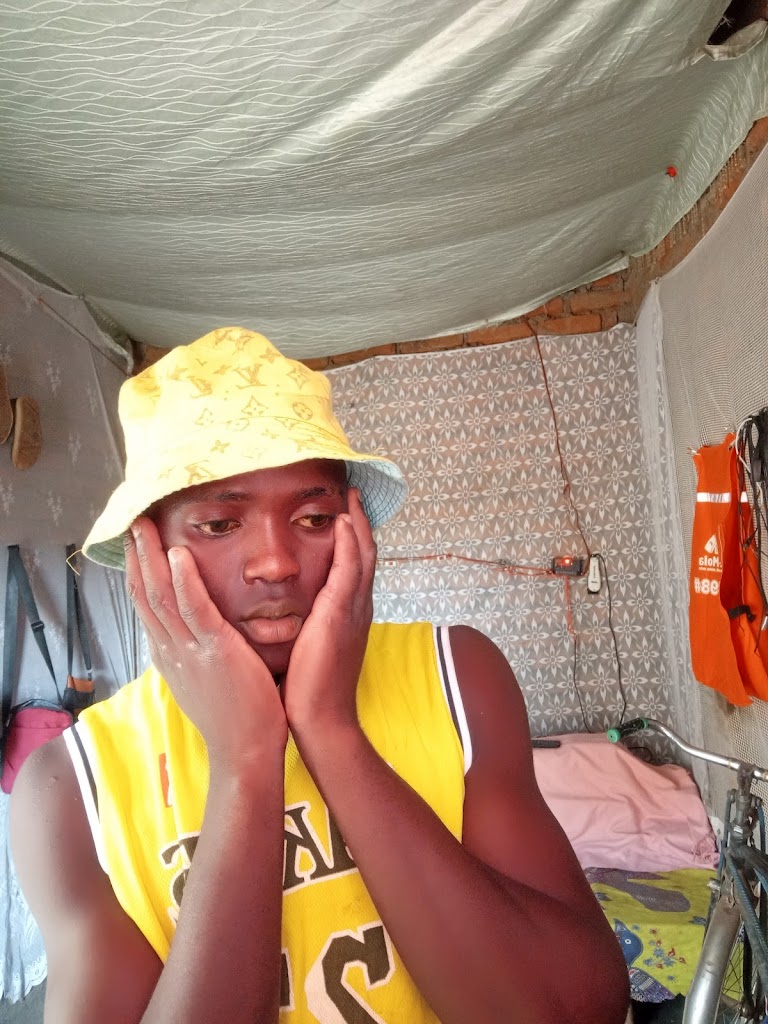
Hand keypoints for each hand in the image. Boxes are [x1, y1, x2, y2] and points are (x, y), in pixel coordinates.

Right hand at [125, 517, 287, 769]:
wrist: (245, 751)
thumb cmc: (235, 716)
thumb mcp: (204, 679)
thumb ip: (196, 652)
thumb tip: (195, 633)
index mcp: (169, 655)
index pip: (146, 606)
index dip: (138, 573)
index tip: (136, 546)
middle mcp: (171, 650)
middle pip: (145, 595)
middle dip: (137, 557)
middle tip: (133, 524)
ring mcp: (189, 651)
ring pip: (160, 596)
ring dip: (151, 558)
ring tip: (145, 526)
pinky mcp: (214, 651)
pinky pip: (193, 609)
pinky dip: (183, 581)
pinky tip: (177, 556)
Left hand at [282, 489, 374, 741]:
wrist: (321, 720)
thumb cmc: (311, 690)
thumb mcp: (312, 648)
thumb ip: (310, 626)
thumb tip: (295, 614)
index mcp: (350, 616)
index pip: (356, 568)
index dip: (355, 540)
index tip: (346, 514)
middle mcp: (358, 609)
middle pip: (366, 555)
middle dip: (362, 523)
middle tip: (355, 494)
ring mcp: (353, 612)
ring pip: (363, 557)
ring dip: (358, 524)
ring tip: (352, 498)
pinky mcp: (339, 617)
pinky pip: (348, 571)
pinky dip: (349, 545)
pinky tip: (342, 523)